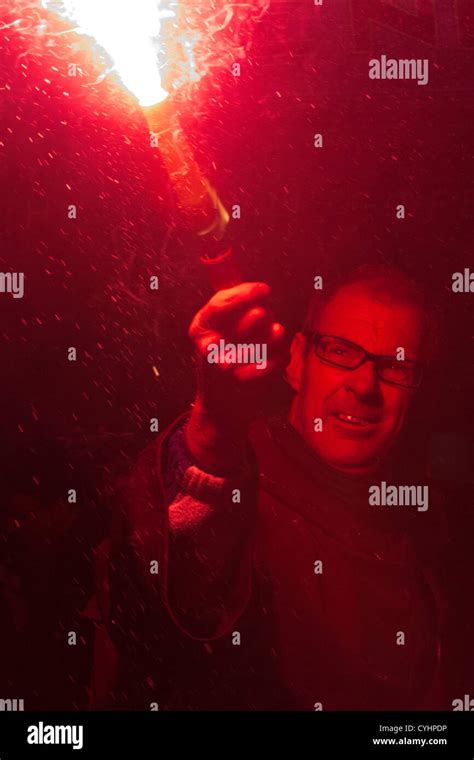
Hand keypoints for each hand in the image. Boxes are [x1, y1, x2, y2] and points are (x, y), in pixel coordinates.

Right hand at [185, 282, 287, 470]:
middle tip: (261, 325)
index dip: (246, 293)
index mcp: (200, 328)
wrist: (221, 410)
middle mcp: (210, 346)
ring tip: (266, 345)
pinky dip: (280, 358)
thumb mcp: (217, 332)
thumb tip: (259, 292)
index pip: (223, 302)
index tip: (264, 289)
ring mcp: (229, 366)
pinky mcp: (249, 383)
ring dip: (276, 337)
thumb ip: (232, 309)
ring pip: (273, 333)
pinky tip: (270, 363)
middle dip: (267, 318)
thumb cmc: (222, 363)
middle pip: (256, 315)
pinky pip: (280, 356)